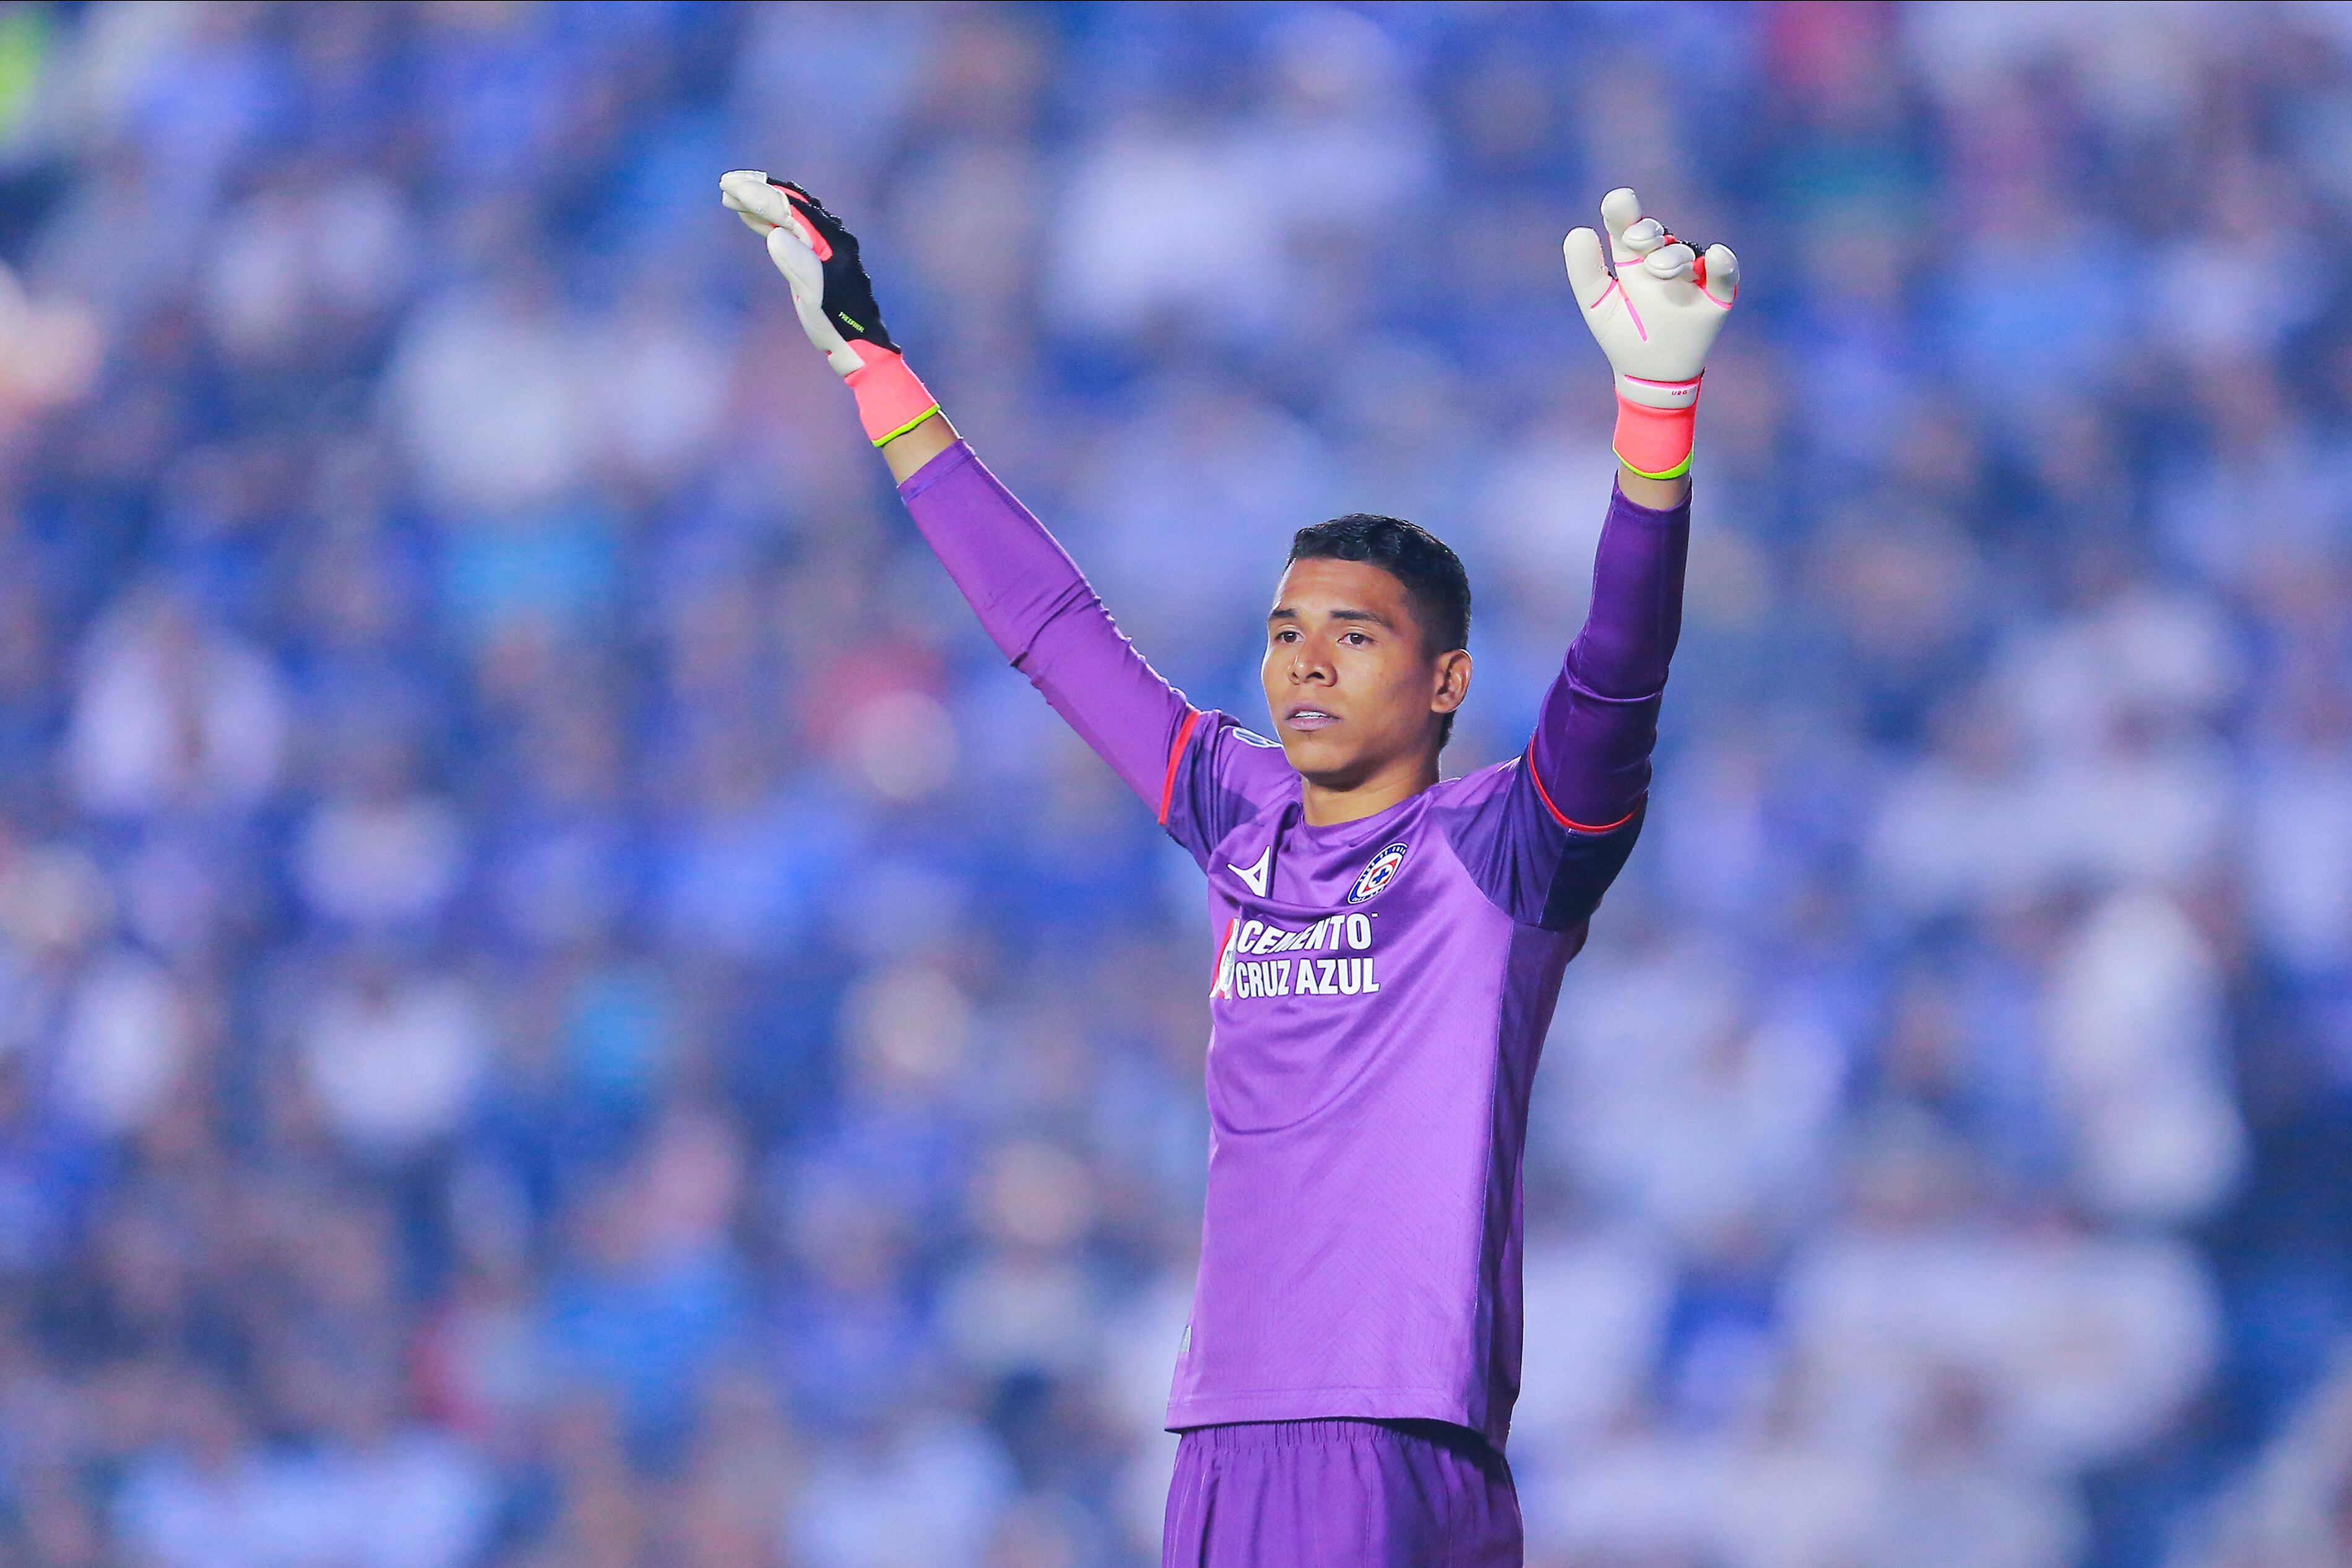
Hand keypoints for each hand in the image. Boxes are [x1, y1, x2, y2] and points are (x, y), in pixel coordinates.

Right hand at [720, 170, 938, 446]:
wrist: (858, 346)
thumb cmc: (837, 323)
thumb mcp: (815, 295)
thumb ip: (798, 263)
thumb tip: (776, 235)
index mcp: (831, 240)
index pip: (790, 208)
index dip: (760, 194)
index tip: (731, 185)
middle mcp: (831, 237)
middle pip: (791, 203)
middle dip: (759, 191)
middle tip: (727, 183)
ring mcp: (825, 247)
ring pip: (789, 214)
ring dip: (761, 203)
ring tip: (730, 195)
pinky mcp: (818, 259)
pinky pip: (791, 230)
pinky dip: (769, 221)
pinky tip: (752, 219)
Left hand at [1564, 189, 1737, 481]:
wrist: (1651, 376)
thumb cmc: (1624, 335)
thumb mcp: (1598, 306)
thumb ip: (1585, 271)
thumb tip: (1578, 231)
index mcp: (1632, 259)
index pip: (1627, 225)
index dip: (1623, 210)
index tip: (1618, 202)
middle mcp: (1663, 260)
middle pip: (1658, 234)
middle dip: (1647, 232)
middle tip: (1635, 240)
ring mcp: (1692, 276)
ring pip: (1687, 253)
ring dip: (1673, 256)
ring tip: (1658, 270)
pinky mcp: (1717, 296)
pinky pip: (1725, 274)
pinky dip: (1723, 264)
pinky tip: (1716, 256)